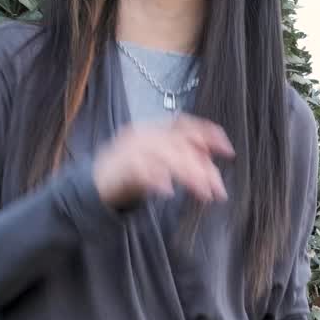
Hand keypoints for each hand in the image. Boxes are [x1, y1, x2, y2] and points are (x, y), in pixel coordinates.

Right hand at [92, 114, 233, 207]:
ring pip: (168, 156)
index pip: (185, 125)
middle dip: (204, 168)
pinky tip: (169, 192)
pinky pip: (142, 170)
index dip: (208, 134)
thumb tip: (211, 167)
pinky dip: (157, 180)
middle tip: (219, 191)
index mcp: (154, 130)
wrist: (91, 186)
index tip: (228, 151)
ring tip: (203, 194)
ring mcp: (131, 148)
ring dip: (189, 175)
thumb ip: (181, 160)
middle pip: (181, 145)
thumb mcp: (159, 164)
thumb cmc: (129, 176)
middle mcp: (144, 134)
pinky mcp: (120, 166)